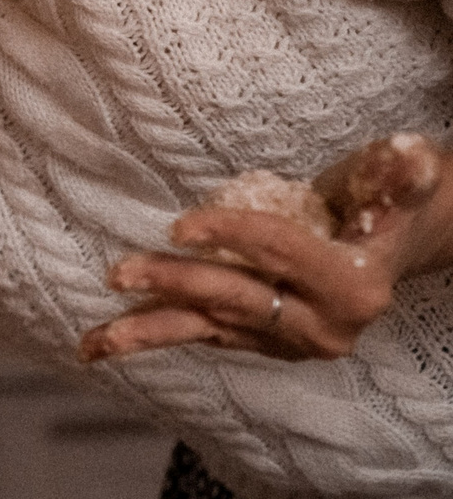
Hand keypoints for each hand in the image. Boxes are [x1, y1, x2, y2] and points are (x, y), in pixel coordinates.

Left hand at [82, 133, 451, 361]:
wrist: (401, 246)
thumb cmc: (396, 202)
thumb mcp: (406, 180)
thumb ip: (399, 173)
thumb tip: (407, 153)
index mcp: (355, 288)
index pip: (280, 255)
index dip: (230, 235)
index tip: (179, 226)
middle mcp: (323, 327)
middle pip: (236, 297)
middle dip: (176, 284)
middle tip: (118, 273)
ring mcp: (290, 341)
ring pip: (210, 330)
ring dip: (149, 331)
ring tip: (92, 344)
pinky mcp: (264, 342)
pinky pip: (205, 335)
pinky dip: (159, 334)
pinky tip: (108, 343)